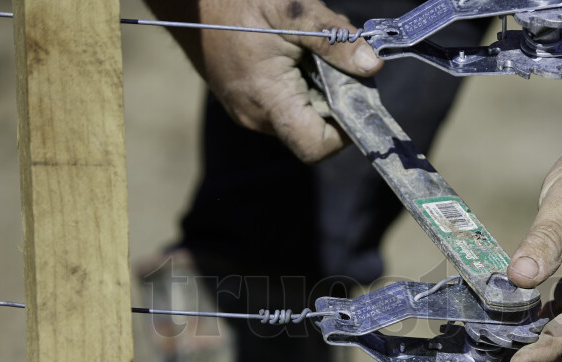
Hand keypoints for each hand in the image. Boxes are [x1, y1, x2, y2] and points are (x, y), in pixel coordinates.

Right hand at [146, 0, 381, 161]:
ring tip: (306, 50)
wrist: (188, 1)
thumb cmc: (235, 1)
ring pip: (301, 117)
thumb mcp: (292, 11)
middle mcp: (257, 118)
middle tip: (332, 58)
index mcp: (269, 101)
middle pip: (313, 131)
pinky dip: (298, 85)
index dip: (344, 131)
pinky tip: (290, 54)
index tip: (354, 94)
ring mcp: (248, 113)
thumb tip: (373, 65)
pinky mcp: (245, 104)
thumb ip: (333, 40)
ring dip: (316, 90)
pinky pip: (284, 106)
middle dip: (333, 99)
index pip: (317, 147)